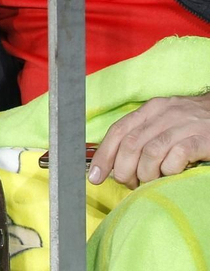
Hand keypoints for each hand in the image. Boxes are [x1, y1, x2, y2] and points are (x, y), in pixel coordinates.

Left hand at [89, 93, 209, 187]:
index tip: (95, 176)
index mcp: (151, 109)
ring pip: (151, 151)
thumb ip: (143, 136)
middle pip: (132, 143)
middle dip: (123, 169)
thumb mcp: (165, 122)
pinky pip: (178, 154)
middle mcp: (165, 113)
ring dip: (145, 173)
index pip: (119, 130)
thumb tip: (116, 164)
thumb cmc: (193, 124)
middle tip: (128, 183)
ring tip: (149, 182)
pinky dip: (169, 169)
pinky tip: (171, 174)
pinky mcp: (204, 138)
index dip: (104, 155)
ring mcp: (185, 125)